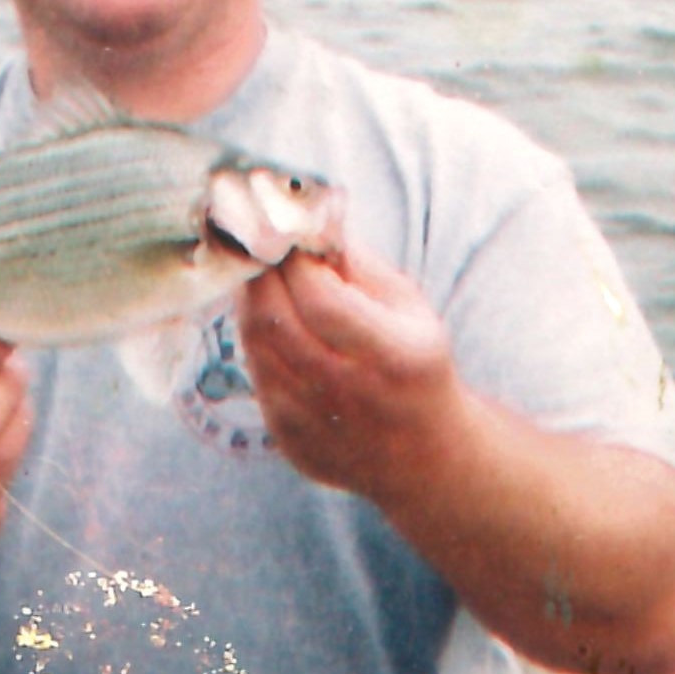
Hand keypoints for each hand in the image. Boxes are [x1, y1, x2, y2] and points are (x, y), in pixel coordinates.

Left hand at [238, 247, 462, 500]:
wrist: (423, 455)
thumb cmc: (415, 362)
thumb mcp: (409, 306)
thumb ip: (357, 263)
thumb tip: (304, 219)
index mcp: (396, 357)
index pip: (320, 300)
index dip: (295, 263)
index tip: (289, 236)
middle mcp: (353, 395)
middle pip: (277, 321)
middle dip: (262, 273)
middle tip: (260, 245)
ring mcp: (317, 424)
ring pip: (257, 346)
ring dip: (251, 302)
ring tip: (262, 276)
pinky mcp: (290, 439)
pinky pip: (256, 374)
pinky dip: (256, 339)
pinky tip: (269, 319)